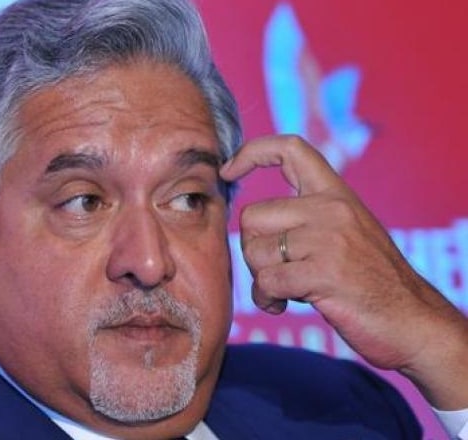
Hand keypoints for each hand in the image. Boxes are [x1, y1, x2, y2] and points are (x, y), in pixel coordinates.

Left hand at [220, 135, 467, 408]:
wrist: (414, 321)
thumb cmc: (372, 282)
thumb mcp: (345, 233)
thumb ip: (307, 218)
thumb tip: (251, 221)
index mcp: (336, 194)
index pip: (290, 148)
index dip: (251, 152)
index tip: (228, 171)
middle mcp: (332, 209)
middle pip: (252, 216)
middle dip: (252, 249)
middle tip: (274, 270)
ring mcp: (329, 239)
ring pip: (254, 251)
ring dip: (260, 279)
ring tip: (284, 292)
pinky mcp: (325, 273)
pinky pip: (266, 281)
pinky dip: (266, 299)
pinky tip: (283, 304)